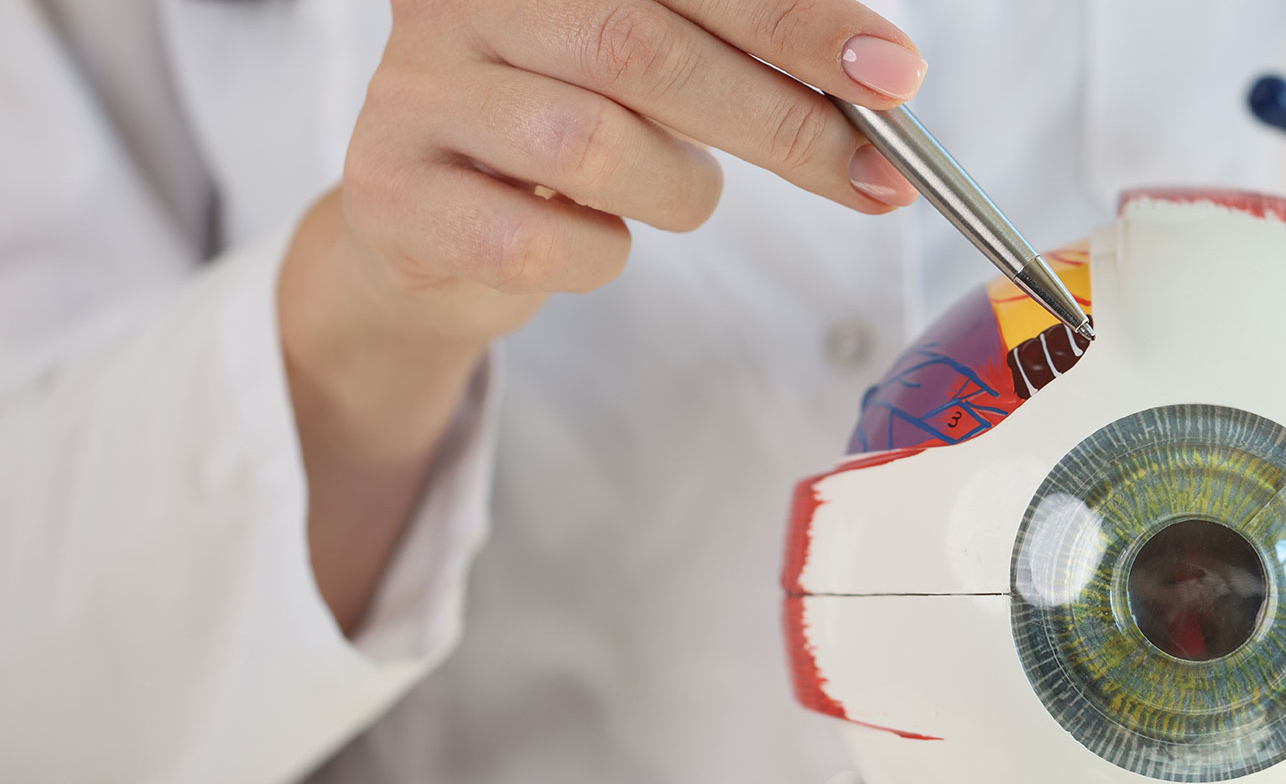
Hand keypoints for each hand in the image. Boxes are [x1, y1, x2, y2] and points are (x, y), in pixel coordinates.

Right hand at [280, 0, 925, 628]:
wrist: (436, 220)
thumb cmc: (576, 122)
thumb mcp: (661, 65)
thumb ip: (751, 52)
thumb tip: (884, 82)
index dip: (801, 25)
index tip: (895, 78)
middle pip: (643, 53)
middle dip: (781, 124)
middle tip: (872, 177)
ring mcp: (415, 90)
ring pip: (591, 147)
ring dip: (677, 192)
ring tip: (680, 195)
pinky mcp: (389, 190)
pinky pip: (537, 241)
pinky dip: (599, 256)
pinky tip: (597, 236)